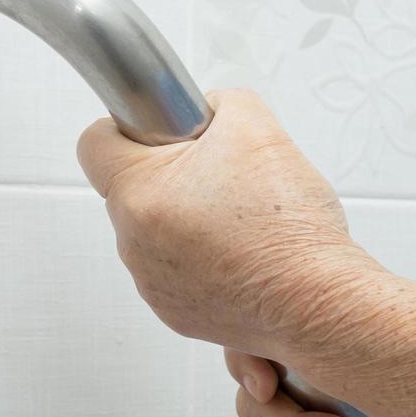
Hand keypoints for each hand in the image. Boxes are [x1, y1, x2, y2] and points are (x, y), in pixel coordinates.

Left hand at [76, 88, 381, 364]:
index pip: (95, 143)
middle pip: (130, 189)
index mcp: (140, 194)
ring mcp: (152, 284)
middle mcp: (134, 244)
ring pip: (154, 232)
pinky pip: (177, 271)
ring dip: (185, 220)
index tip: (162, 131)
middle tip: (218, 175)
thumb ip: (218, 103)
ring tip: (238, 220)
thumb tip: (204, 113)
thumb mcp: (255, 125)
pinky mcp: (175, 313)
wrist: (319, 303)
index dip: (129, 127)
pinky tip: (241, 254)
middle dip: (168, 176)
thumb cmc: (288, 227)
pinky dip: (203, 259)